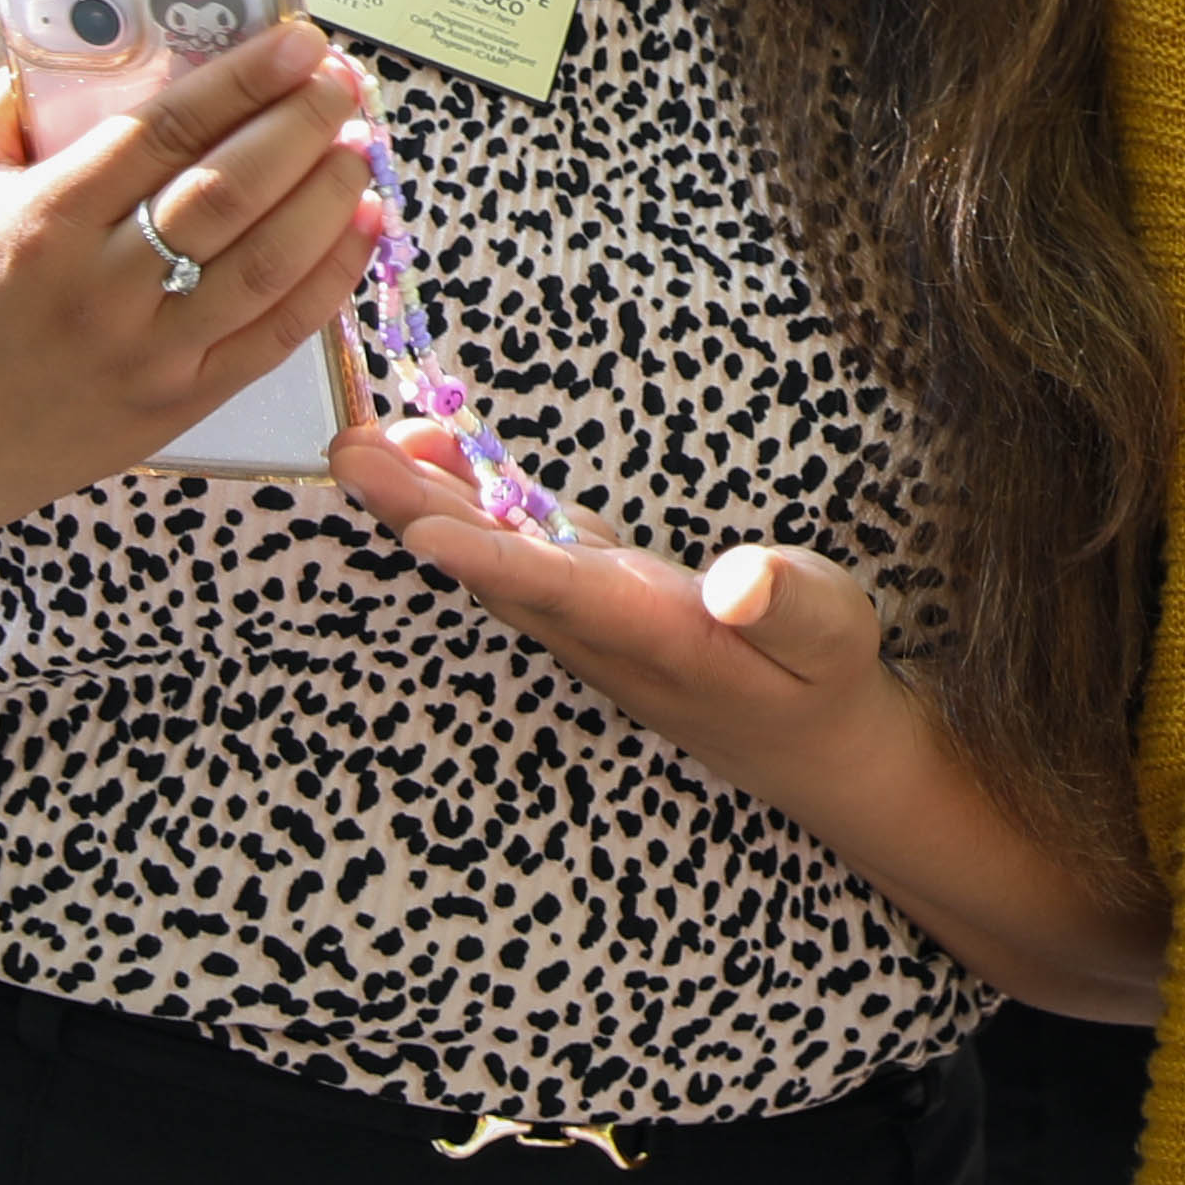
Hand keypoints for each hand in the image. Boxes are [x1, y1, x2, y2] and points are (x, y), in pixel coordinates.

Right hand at [0, 21, 386, 533]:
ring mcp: (142, 354)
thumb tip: (78, 36)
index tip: (297, 39)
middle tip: (343, 80)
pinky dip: (330, 279)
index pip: (165, 130)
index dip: (243, 79)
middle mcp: (99, 288)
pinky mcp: (173, 406)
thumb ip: (6, 107)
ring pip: (266, 264)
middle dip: (304, 124)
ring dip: (330, 194)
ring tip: (363, 142)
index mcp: (43, 219)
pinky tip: (363, 228)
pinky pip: (273, 338)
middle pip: (231, 191)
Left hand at [334, 421, 901, 817]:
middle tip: (349, 449)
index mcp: (656, 634)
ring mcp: (589, 616)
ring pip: (493, 557)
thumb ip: (787, 605)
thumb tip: (739, 580)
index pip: (563, 594)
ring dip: (427, 501)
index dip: (492, 561)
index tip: (421, 531)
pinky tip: (436, 457)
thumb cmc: (824, 678)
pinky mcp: (593, 597)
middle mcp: (602, 629)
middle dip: (417, 511)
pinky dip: (471, 502)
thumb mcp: (834, 635)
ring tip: (368, 439)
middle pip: (495, 569)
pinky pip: (514, 548)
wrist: (810, 746)